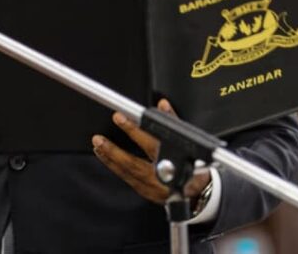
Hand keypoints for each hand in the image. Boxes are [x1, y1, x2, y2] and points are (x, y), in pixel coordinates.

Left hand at [91, 99, 210, 204]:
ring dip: (110, 158)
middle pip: (133, 164)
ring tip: (98, 145)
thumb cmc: (196, 166)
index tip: (119, 117)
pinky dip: (115, 166)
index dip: (134, 130)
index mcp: (172, 165)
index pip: (150, 144)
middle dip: (114, 150)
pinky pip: (127, 178)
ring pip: (127, 173)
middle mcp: (160, 180)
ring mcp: (151, 188)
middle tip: (99, 138)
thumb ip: (175, 124)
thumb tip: (162, 105)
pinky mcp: (145, 191)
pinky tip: (106, 157)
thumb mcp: (190, 145)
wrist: (199, 192)